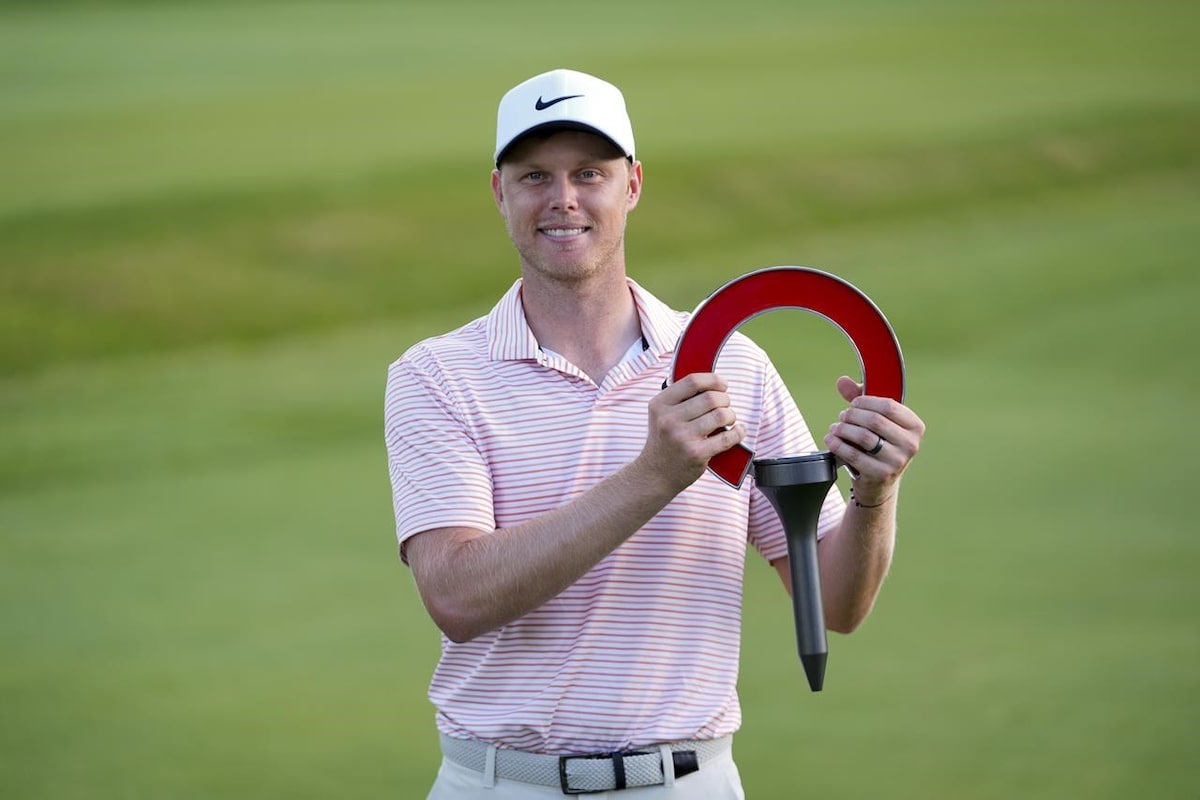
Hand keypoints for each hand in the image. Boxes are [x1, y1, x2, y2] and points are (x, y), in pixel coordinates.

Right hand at [639, 372, 746, 492]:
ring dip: (731, 415)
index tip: (722, 385)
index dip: (714, 380)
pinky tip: (738, 431)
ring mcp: (682, 438)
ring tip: (727, 419)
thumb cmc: (664, 441)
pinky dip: (738, 432)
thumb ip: (680, 398)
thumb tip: (712, 382)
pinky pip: (727, 438)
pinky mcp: (696, 454)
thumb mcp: (661, 415)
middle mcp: (669, 420)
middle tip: (725, 406)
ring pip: (721, 415)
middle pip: (711, 397)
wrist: (655, 474)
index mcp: (660, 405)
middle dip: (725, 400)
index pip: (692, 381)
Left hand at [823, 376, 924, 504]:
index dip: (866, 402)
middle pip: (874, 420)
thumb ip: (861, 398)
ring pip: (863, 437)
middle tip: (842, 417)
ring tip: (836, 428)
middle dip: (852, 416)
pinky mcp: (881, 474)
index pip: (889, 406)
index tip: (854, 404)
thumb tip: (842, 381)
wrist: (880, 481)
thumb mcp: (876, 420)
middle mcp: (911, 444)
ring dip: (843, 429)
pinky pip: (854, 454)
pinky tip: (831, 440)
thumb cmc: (879, 443)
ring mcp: (897, 461)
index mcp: (915, 426)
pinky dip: (838, 444)